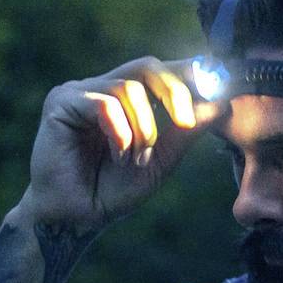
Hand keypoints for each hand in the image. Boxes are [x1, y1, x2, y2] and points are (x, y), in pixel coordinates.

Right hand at [18, 56, 220, 235]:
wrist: (78, 216)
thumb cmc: (114, 190)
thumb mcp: (162, 160)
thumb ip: (186, 132)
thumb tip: (222, 103)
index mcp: (124, 99)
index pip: (159, 71)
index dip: (187, 73)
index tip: (216, 85)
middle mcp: (100, 89)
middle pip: (146, 66)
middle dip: (174, 91)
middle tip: (186, 123)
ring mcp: (79, 93)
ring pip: (128, 88)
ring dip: (144, 129)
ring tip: (137, 159)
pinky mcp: (61, 103)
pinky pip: (105, 104)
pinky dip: (121, 133)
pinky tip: (118, 156)